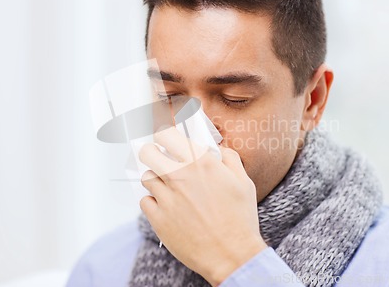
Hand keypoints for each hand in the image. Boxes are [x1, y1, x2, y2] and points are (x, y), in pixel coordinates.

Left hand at [138, 126, 267, 285]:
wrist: (231, 255)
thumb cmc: (239, 219)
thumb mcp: (243, 182)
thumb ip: (229, 159)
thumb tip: (218, 149)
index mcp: (201, 163)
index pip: (168, 135)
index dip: (165, 135)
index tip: (166, 138)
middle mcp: (180, 176)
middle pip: (148, 152)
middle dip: (152, 152)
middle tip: (159, 158)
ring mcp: (167, 197)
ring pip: (146, 177)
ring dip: (156, 179)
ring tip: (169, 187)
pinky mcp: (158, 218)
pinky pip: (145, 200)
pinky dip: (153, 201)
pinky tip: (167, 205)